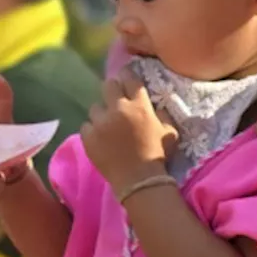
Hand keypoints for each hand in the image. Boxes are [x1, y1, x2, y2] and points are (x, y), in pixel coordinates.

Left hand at [81, 69, 177, 193]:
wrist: (139, 180)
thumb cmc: (158, 155)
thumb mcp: (170, 131)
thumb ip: (161, 114)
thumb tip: (154, 105)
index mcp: (139, 106)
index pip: (129, 79)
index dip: (127, 76)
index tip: (125, 79)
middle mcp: (118, 109)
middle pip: (108, 85)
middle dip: (112, 90)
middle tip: (115, 99)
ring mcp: (100, 123)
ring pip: (95, 107)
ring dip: (101, 113)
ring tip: (107, 124)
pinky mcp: (88, 136)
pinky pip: (86, 125)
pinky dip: (92, 130)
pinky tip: (99, 138)